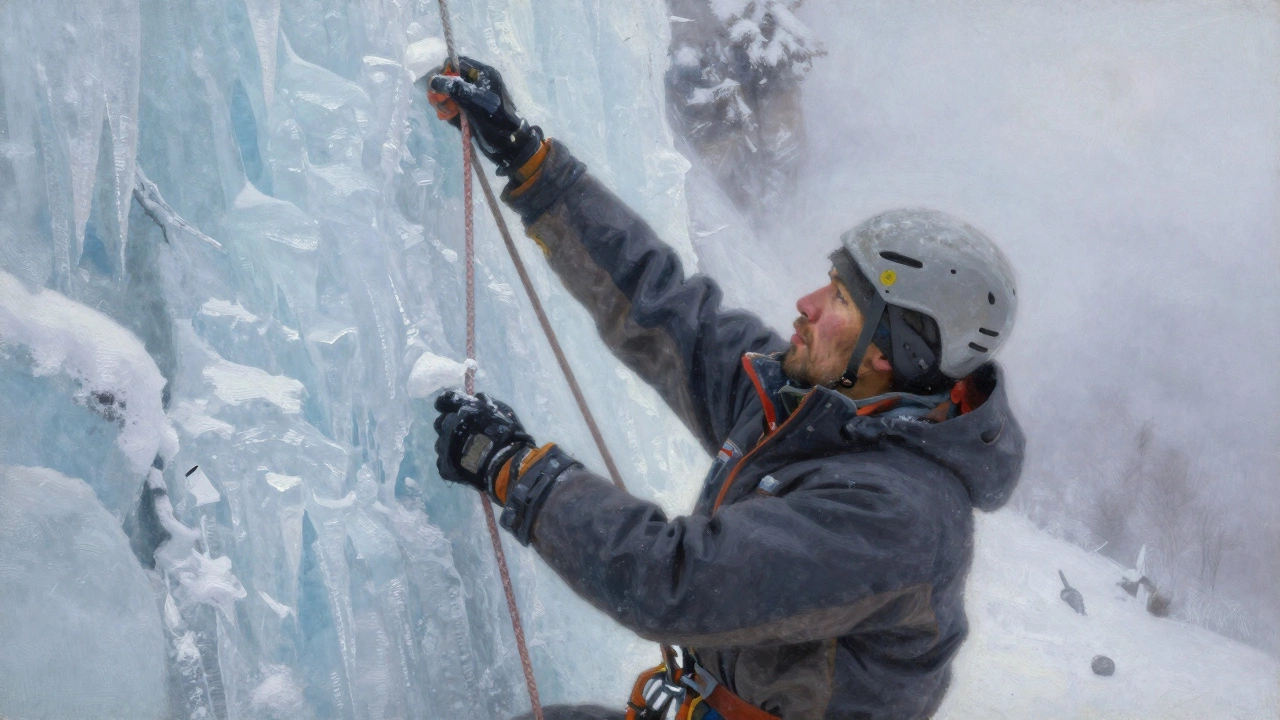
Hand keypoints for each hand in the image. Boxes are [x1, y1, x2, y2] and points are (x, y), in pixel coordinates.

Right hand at [427, 57, 544, 176]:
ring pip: (451, 96)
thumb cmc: (495, 119)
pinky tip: (457, 123)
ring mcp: (475, 98)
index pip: (458, 63)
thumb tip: (433, 80)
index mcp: (484, 74)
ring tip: (450, 116)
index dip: (445, 72)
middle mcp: (479, 83)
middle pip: (452, 80)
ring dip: (447, 107)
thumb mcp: (473, 100)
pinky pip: (456, 109)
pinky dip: (453, 116)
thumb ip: (454, 88)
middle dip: (444, 93)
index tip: (438, 86)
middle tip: (441, 105)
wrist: (508, 144)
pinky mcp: (472, 111)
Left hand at [433, 390, 534, 499]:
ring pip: (441, 442)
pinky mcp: (445, 466)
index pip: (445, 400)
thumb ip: (484, 401)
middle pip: (440, 422)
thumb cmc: (508, 435)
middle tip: (464, 432)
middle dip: (450, 425)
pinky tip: (465, 463)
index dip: (447, 403)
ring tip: (467, 451)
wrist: (506, 466)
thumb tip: (474, 397)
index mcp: (462, 410)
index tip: (452, 407)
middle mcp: (449, 427)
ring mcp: (445, 448)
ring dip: (450, 443)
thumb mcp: (501, 410)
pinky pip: (443, 460)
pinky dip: (452, 460)